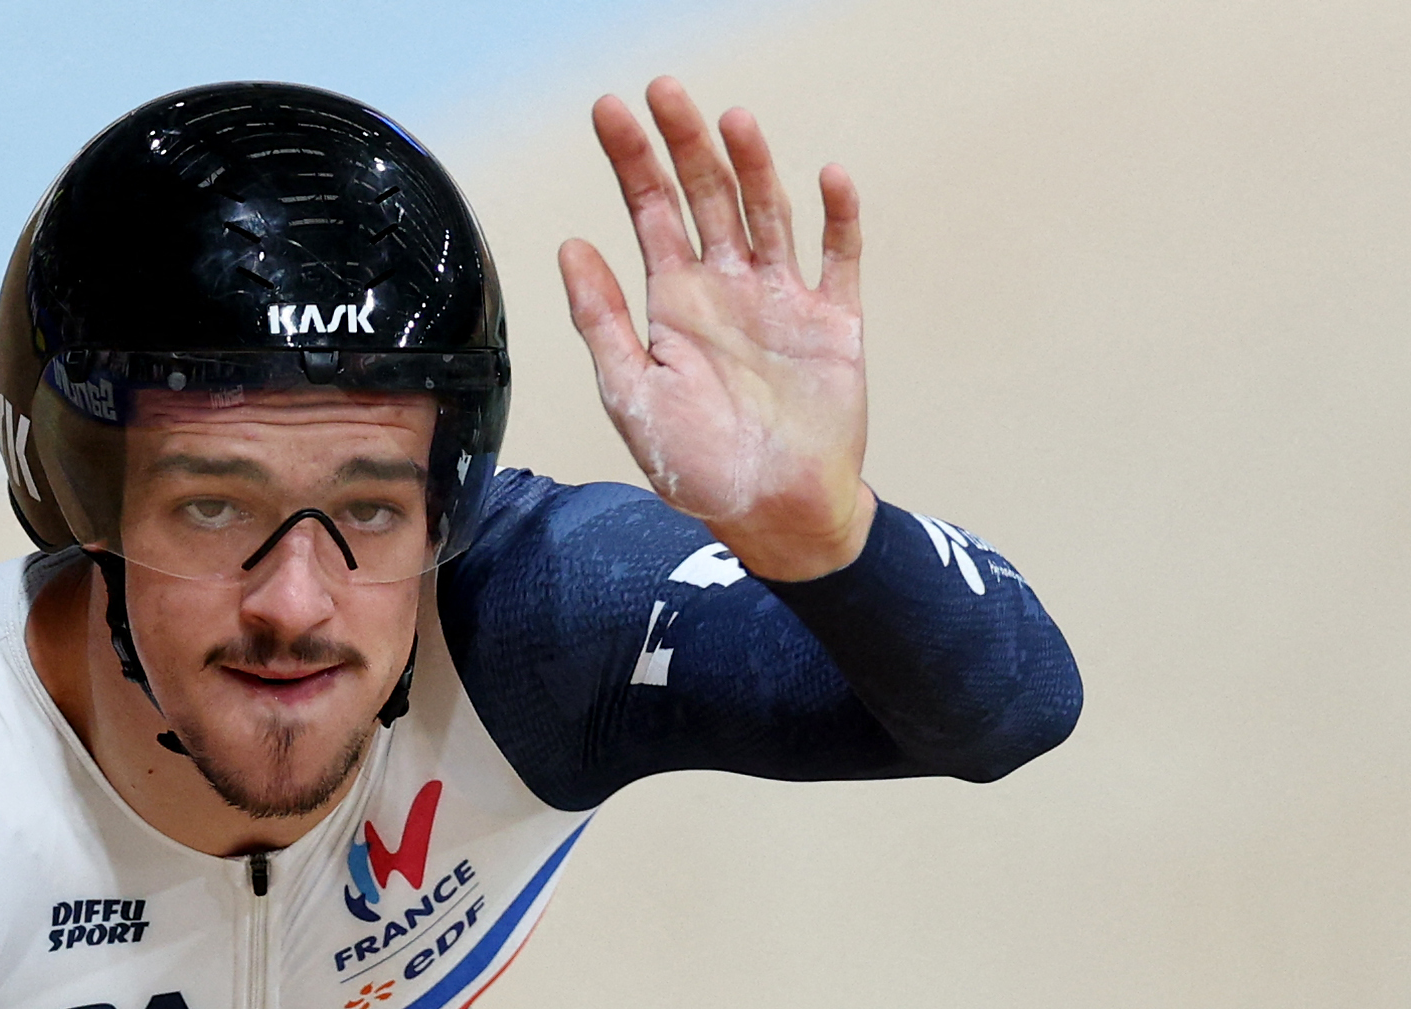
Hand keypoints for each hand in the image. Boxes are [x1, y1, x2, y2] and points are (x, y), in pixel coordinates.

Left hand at [561, 77, 873, 581]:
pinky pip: (840, 259)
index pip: (650, 211)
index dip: (630, 159)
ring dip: (753, 167)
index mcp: (675, 302)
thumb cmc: (699, 468)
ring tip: (734, 122)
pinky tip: (828, 177)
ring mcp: (782, 301)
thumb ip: (601, 320)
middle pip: (706, 195)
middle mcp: (727, 289)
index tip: (610, 109)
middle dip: (684, 143)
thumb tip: (570, 246)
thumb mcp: (631, 395)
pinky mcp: (833, 323)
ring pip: (767, 214)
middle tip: (666, 91)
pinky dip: (839, 218)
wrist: (776, 516)